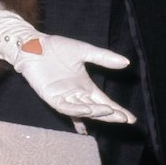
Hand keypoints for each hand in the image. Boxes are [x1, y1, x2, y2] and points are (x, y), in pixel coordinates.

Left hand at [0, 7, 136, 124]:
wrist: (34, 45)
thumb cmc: (57, 47)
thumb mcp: (84, 51)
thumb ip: (103, 57)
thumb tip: (127, 62)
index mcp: (85, 86)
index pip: (104, 102)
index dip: (117, 110)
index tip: (131, 118)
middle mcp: (76, 95)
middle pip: (97, 109)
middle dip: (110, 115)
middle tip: (124, 119)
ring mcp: (64, 97)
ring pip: (83, 110)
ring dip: (96, 112)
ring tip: (109, 112)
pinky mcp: (51, 98)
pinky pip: (66, 108)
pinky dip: (77, 110)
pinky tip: (88, 108)